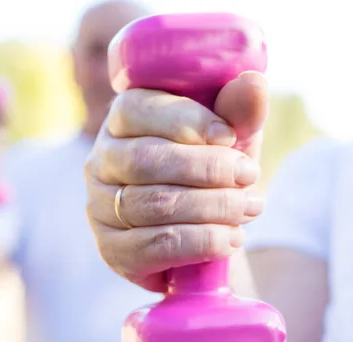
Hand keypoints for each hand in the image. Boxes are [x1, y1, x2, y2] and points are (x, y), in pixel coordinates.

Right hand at [85, 72, 268, 291]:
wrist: (198, 234)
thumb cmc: (209, 174)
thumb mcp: (228, 140)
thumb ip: (238, 112)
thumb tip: (252, 82)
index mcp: (121, 122)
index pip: (137, 110)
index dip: (184, 120)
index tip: (228, 135)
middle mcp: (101, 162)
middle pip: (145, 160)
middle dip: (206, 168)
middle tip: (249, 175)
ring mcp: (100, 208)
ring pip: (153, 204)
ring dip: (211, 207)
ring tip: (249, 207)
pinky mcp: (111, 249)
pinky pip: (154, 246)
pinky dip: (201, 241)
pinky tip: (230, 237)